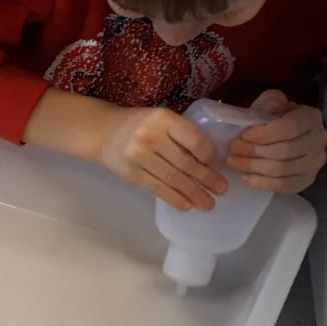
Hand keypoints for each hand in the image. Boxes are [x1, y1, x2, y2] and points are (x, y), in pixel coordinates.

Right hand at [98, 106, 227, 211]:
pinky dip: (174, 198)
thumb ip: (181, 134)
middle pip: (185, 163)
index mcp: (164, 119)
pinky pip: (157, 188)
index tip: (217, 165)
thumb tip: (210, 161)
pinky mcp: (131, 173)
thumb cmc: (141, 125)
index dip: (209, 156)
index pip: (195, 141)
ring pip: (173, 178)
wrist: (104, 132)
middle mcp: (151, 136)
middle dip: (207, 179)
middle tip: (221, 190)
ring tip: (208, 204)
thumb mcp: (163, 119)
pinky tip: (186, 206)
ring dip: (193, 193)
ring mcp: (139, 156)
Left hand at [229, 90, 326, 193]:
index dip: (265, 133)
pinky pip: (286, 186)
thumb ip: (269, 102)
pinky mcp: (308, 179)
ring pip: (284, 170)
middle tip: (233, 150)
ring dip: (254, 167)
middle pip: (286, 151)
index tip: (243, 135)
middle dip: (254, 152)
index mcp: (312, 117)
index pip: (291, 127)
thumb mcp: (269, 104)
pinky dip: (264, 183)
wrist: (280, 136)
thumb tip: (273, 106)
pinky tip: (247, 178)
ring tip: (234, 163)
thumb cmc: (272, 119)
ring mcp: (316, 162)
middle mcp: (320, 140)